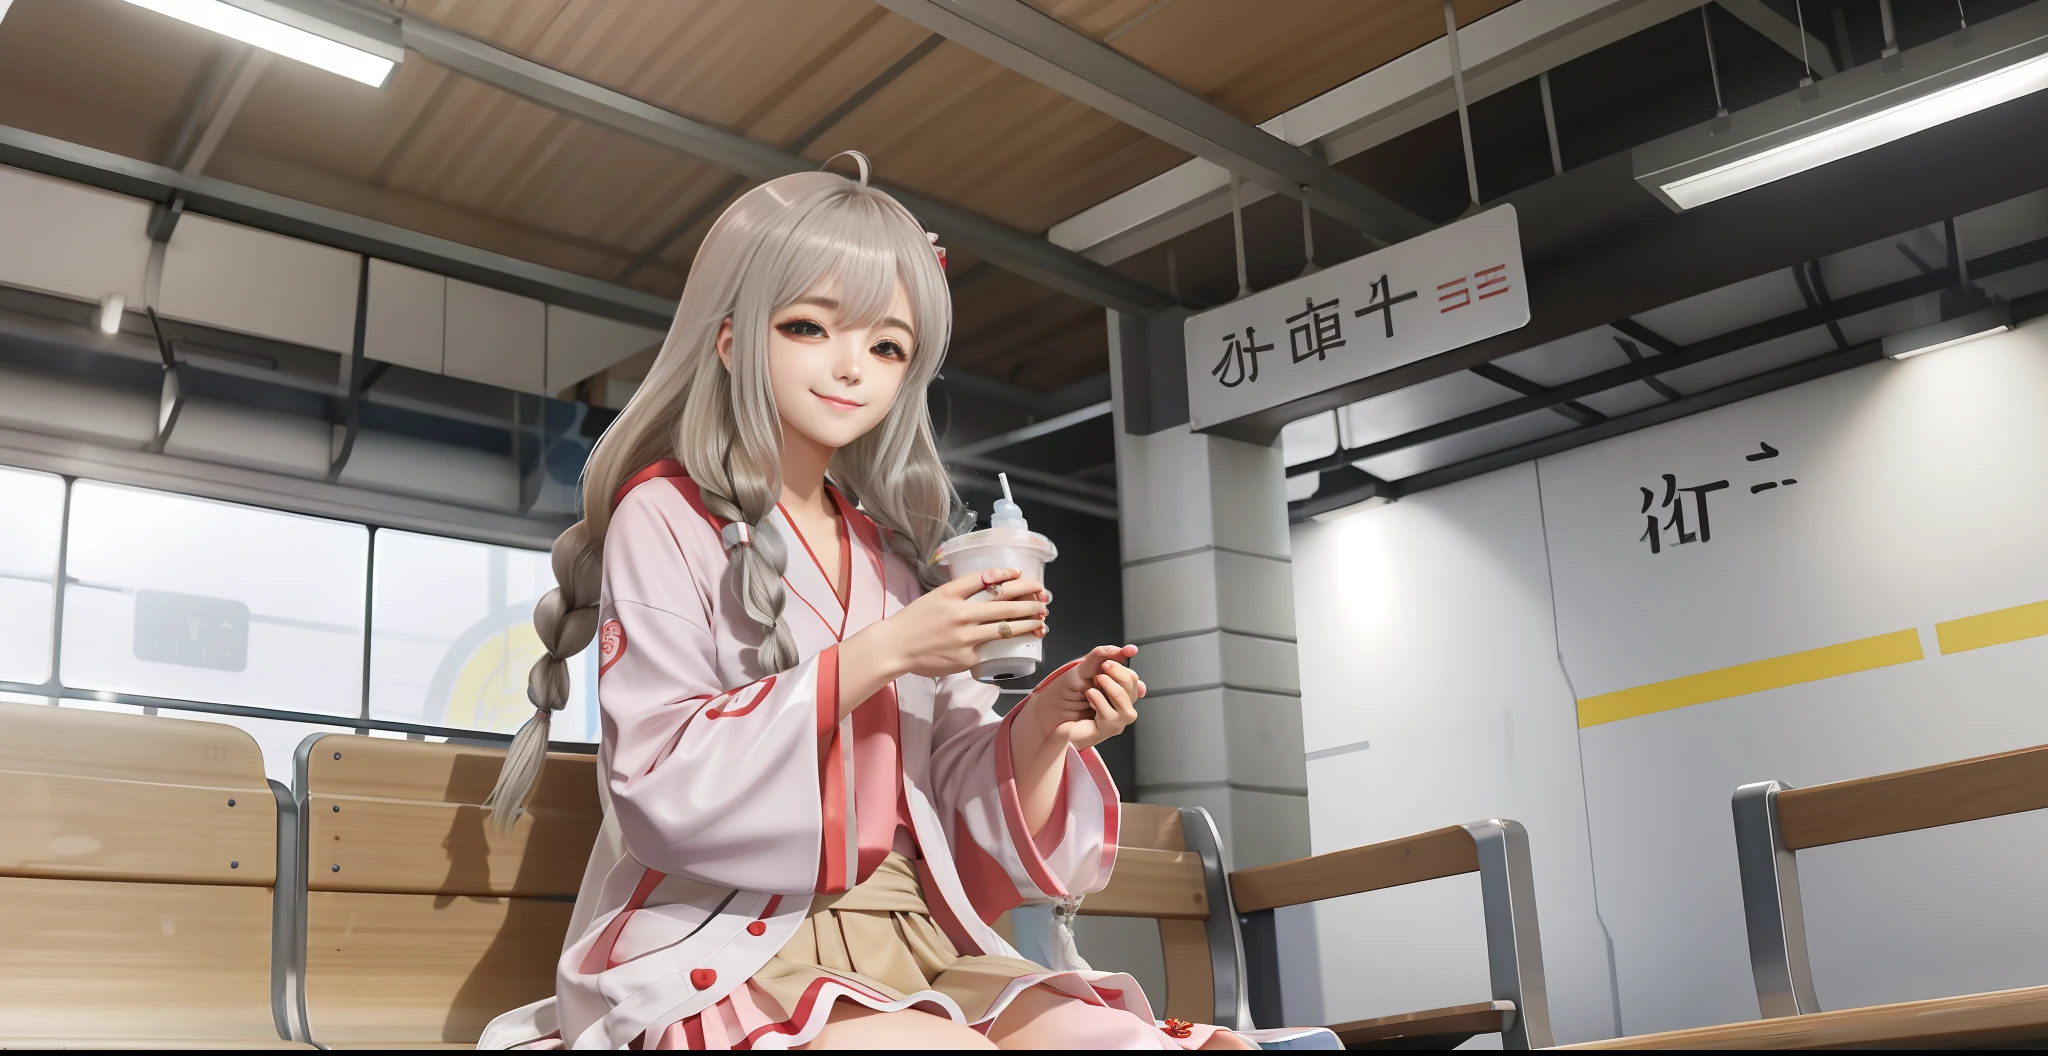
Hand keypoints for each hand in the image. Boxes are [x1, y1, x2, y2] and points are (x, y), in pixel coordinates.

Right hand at [844, 567, 1048, 686]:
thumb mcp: (936, 596)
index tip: (1022, 574)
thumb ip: (962, 589)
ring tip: (1041, 620)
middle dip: (1029, 600)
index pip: (986, 580)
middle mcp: (961, 614)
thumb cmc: (915, 620)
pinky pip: (991, 649)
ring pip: (1005, 628)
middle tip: (1045, 598)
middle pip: (1004, 604)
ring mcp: (965, 638)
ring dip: (1028, 623)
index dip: (1008, 576)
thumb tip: (993, 581)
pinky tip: (1022, 642)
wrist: (895, 647)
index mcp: (951, 594)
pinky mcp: (966, 658)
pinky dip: (1008, 645)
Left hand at [1019, 644, 1142, 751]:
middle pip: (1133, 686)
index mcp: (1116, 688)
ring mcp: (1115, 718)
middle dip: (1117, 673)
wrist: (1050, 711)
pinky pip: (1111, 715)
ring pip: (1127, 703)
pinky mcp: (1106, 730)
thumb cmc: (1065, 693)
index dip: (1124, 665)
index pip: (1132, 676)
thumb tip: (1127, 649)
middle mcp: (1118, 703)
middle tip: (1100, 672)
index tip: (1117, 657)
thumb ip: (1102, 656)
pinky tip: (1090, 699)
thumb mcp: (1083, 668)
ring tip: (1094, 685)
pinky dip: (1099, 702)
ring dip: (1110, 688)